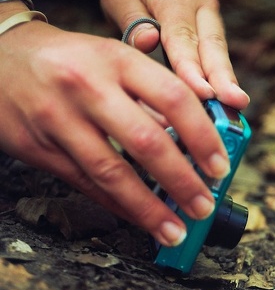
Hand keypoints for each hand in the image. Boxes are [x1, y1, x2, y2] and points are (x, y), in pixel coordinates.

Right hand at [0, 20, 230, 246]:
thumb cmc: (71, 61)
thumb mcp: (114, 59)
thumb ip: (153, 96)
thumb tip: (197, 139)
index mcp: (117, 60)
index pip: (174, 98)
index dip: (203, 137)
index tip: (220, 168)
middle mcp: (88, 86)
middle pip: (146, 140)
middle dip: (182, 181)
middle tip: (204, 207)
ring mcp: (59, 118)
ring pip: (112, 172)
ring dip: (149, 208)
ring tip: (175, 231)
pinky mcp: (38, 147)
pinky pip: (86, 184)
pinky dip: (118, 206)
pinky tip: (140, 220)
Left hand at [100, 0, 249, 109]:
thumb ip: (132, 18)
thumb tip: (147, 44)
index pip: (182, 36)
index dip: (192, 68)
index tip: (202, 93)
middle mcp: (200, 5)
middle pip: (212, 47)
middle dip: (223, 79)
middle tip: (234, 103)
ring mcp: (211, 17)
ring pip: (220, 54)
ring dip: (229, 82)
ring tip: (238, 107)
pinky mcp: (215, 30)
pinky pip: (219, 57)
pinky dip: (224, 81)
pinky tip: (229, 105)